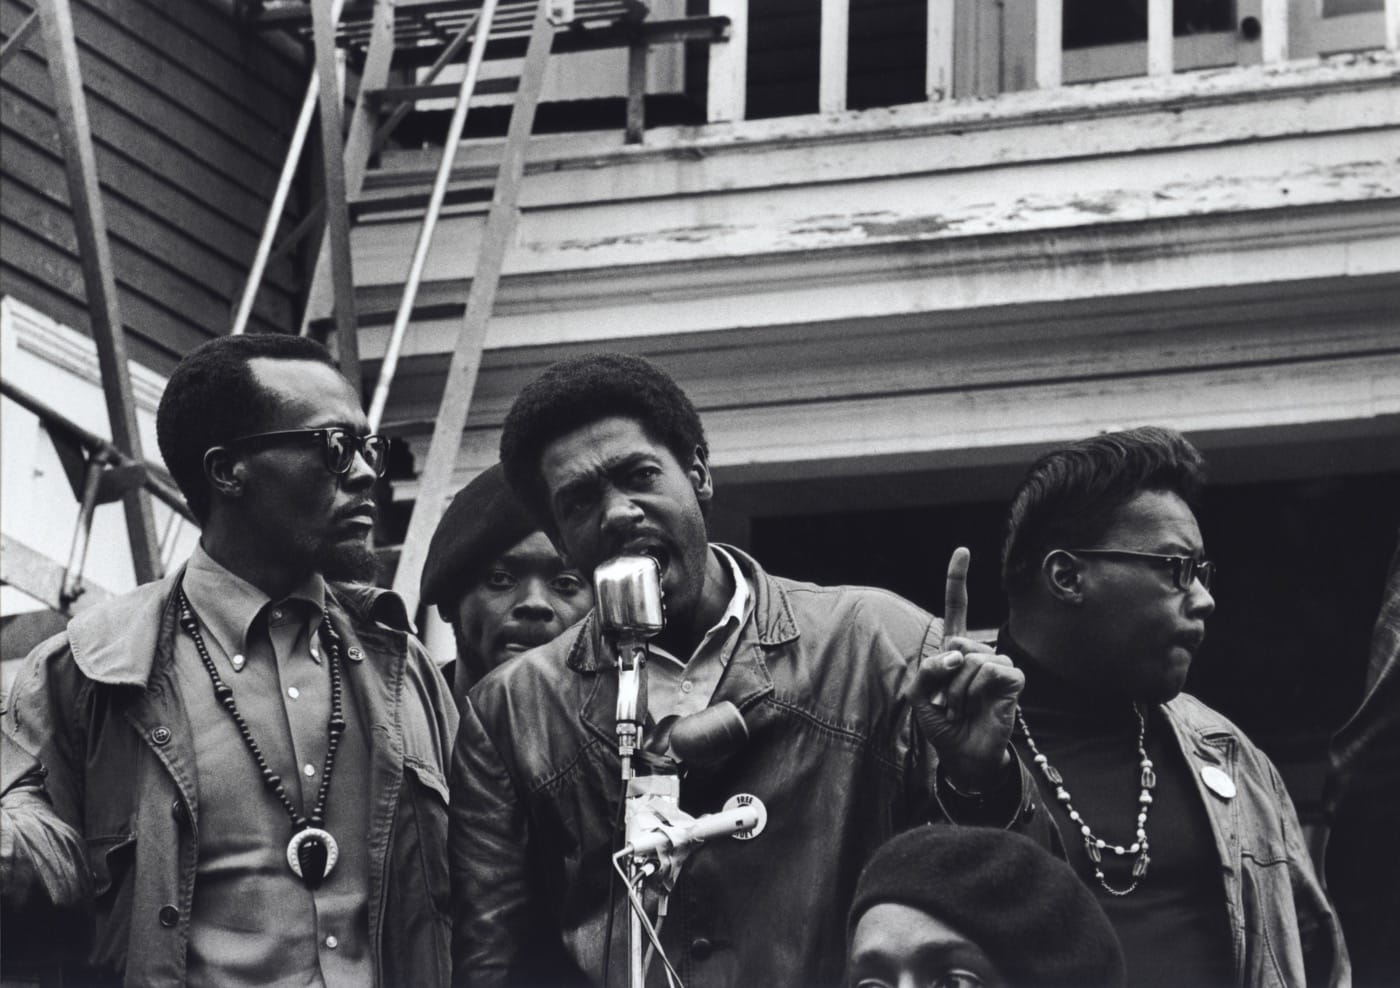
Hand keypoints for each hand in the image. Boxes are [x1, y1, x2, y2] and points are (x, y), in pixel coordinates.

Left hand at [905, 548, 1023, 790]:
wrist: (964, 754)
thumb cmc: (944, 723)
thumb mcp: (920, 696)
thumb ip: (927, 669)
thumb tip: (956, 654)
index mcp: (956, 650)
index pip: (958, 609)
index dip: (957, 581)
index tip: (963, 551)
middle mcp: (979, 652)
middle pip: (956, 643)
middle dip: (945, 676)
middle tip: (951, 701)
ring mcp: (999, 665)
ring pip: (971, 659)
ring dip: (959, 689)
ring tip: (965, 707)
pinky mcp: (1014, 680)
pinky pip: (990, 670)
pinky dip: (978, 690)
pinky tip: (982, 705)